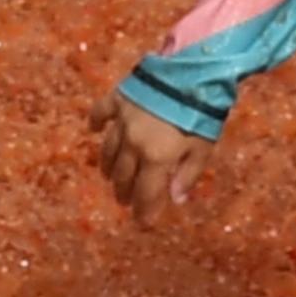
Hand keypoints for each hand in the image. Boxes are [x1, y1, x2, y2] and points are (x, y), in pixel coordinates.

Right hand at [94, 91, 207, 222]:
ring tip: (110, 177)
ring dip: (109, 167)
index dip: (143, 211)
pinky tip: (92, 130)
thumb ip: (188, 174)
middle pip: (123, 175)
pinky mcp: (118, 99)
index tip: (142, 224)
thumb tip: (175, 199)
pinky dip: (95, 123)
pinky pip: (100, 113)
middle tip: (125, 201)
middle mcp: (133, 144)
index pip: (145, 193)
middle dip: (124, 192)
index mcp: (156, 158)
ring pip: (109, 151)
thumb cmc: (201, 114)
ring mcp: (122, 121)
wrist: (191, 73)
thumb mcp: (202, 148)